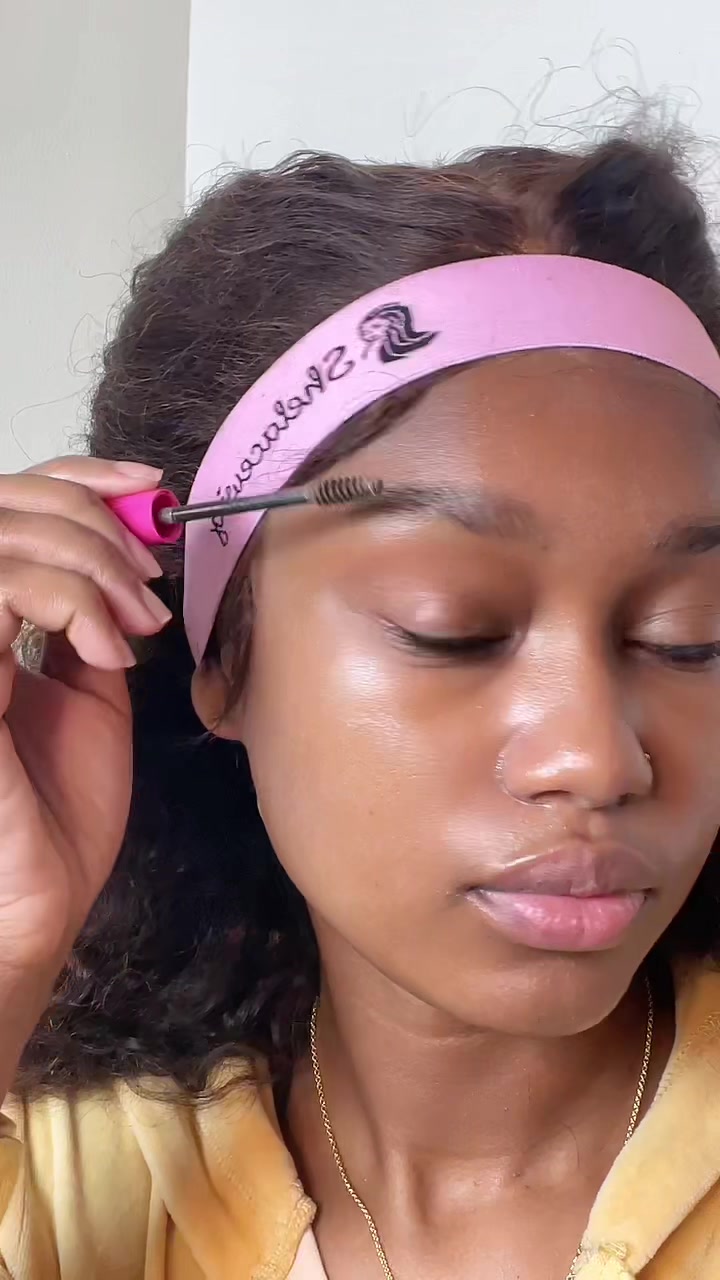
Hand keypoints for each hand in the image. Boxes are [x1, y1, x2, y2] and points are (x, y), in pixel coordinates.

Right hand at [0, 456, 171, 991]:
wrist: (38, 897)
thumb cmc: (59, 809)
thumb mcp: (90, 693)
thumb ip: (88, 621)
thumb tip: (118, 560)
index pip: (11, 503)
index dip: (77, 478)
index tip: (147, 488)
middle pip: (5, 502)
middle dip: (95, 523)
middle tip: (147, 583)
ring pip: (2, 534)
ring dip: (88, 561)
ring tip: (134, 621)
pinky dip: (69, 600)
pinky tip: (109, 652)